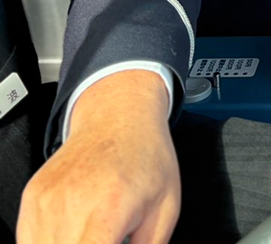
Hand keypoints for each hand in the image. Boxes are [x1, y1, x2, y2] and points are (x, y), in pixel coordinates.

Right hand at [17, 70, 179, 243]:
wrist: (119, 114)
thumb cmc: (146, 156)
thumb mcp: (165, 208)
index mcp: (108, 208)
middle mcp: (71, 204)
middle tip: (109, 236)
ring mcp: (46, 201)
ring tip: (94, 233)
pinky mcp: (32, 198)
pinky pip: (30, 241)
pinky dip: (50, 242)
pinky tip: (75, 231)